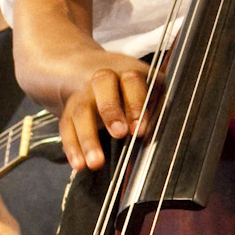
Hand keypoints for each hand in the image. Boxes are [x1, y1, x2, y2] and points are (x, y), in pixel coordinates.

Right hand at [59, 51, 150, 172]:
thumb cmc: (132, 89)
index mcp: (129, 71)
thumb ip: (156, 107)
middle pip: (102, 85)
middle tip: (119, 134)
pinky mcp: (70, 109)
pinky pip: (67, 126)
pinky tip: (79, 164)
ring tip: (96, 163)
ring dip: (88, 138)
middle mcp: (104, 78)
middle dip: (111, 110)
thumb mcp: (149, 89)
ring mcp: (84, 93)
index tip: (140, 129)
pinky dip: (72, 147)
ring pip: (81, 111)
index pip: (132, 81)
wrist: (92, 70)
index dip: (136, 104)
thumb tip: (167, 135)